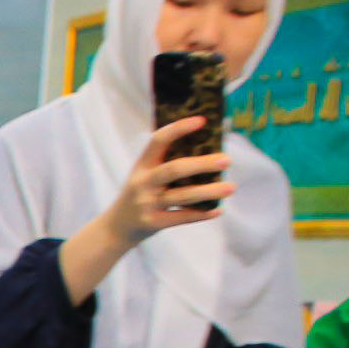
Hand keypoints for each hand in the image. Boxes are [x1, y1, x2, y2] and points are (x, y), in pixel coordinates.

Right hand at [104, 117, 233, 245]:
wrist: (117, 227)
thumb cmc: (140, 194)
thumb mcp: (144, 174)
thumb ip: (166, 162)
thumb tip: (208, 149)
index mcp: (142, 165)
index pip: (159, 140)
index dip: (179, 129)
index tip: (201, 121)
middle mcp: (143, 182)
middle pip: (174, 169)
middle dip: (202, 164)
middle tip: (227, 160)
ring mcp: (147, 204)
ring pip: (182, 196)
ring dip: (209, 191)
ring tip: (231, 187)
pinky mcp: (153, 223)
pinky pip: (182, 218)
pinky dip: (202, 214)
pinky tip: (218, 210)